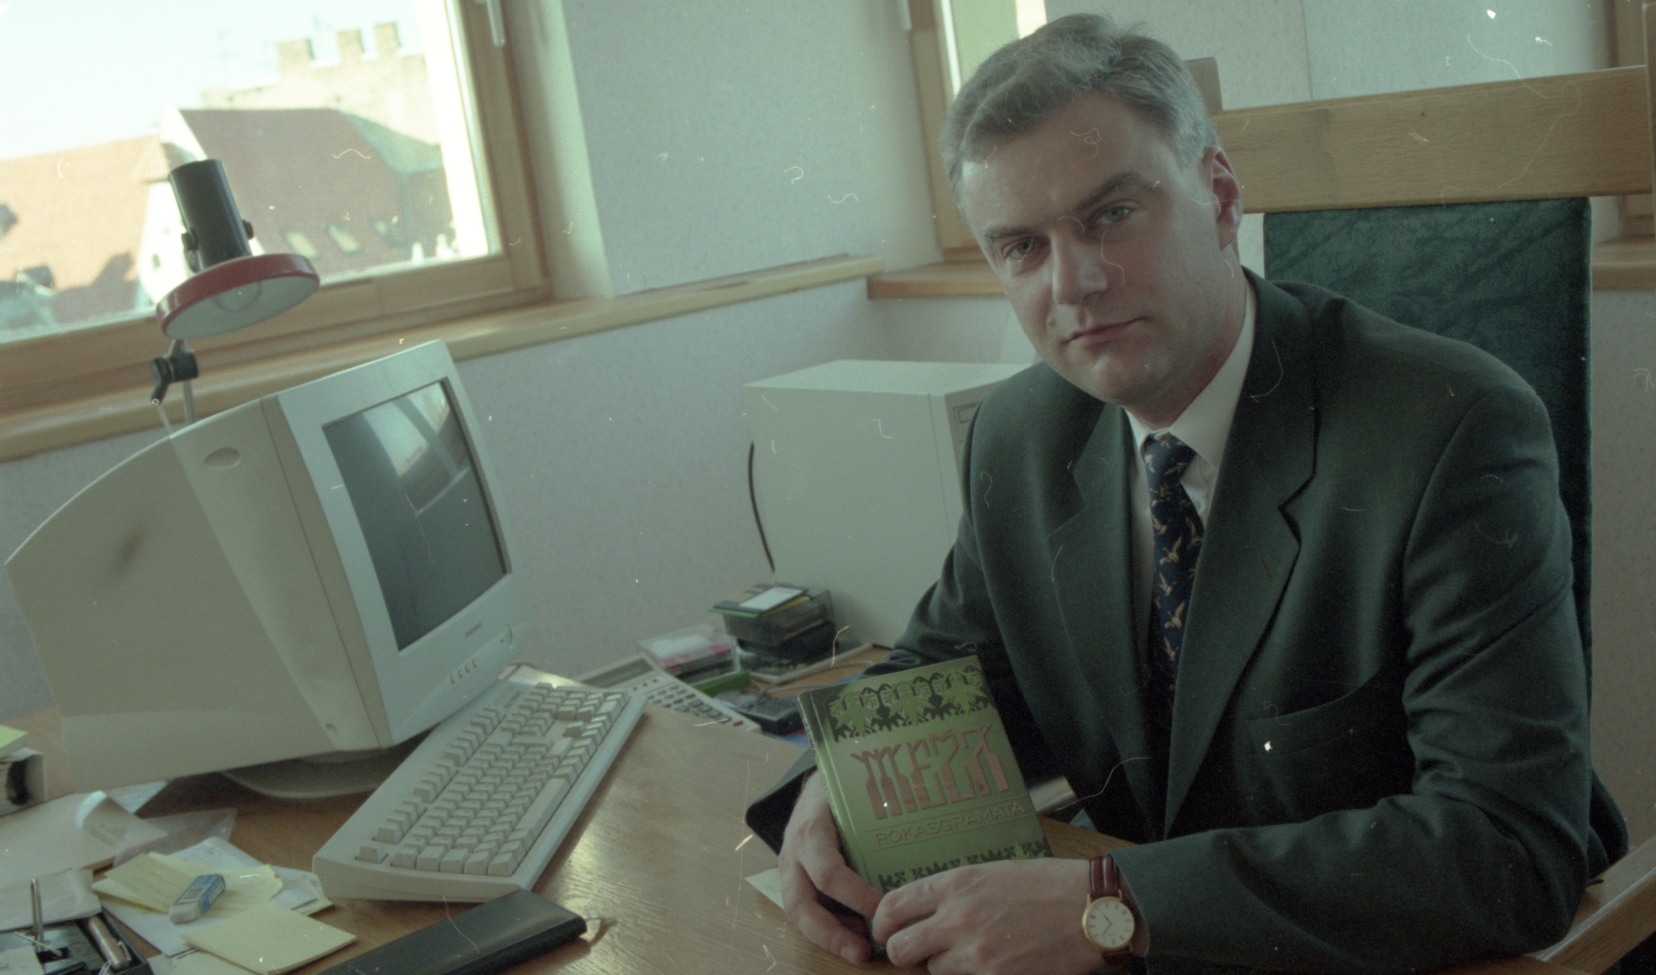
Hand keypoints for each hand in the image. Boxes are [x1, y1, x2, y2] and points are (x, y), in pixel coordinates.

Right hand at [777, 771, 883, 962]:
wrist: (813, 789)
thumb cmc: (840, 791)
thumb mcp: (853, 793)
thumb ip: (878, 810)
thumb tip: (926, 829)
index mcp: (810, 832)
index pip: (827, 872)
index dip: (855, 895)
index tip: (884, 908)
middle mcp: (793, 855)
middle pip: (801, 906)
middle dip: (831, 934)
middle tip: (863, 952)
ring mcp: (789, 872)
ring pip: (799, 915)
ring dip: (830, 938)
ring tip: (861, 952)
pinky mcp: (794, 883)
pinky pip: (807, 913)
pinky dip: (830, 928)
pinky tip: (857, 935)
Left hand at [870, 858, 1100, 974]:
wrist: (1092, 910)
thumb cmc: (1048, 885)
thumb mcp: (993, 873)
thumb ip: (956, 891)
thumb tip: (927, 909)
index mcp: (956, 884)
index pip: (893, 906)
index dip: (882, 923)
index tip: (885, 930)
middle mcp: (957, 917)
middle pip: (900, 948)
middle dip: (904, 952)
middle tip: (917, 952)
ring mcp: (974, 952)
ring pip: (932, 970)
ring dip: (944, 965)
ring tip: (971, 952)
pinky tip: (992, 964)